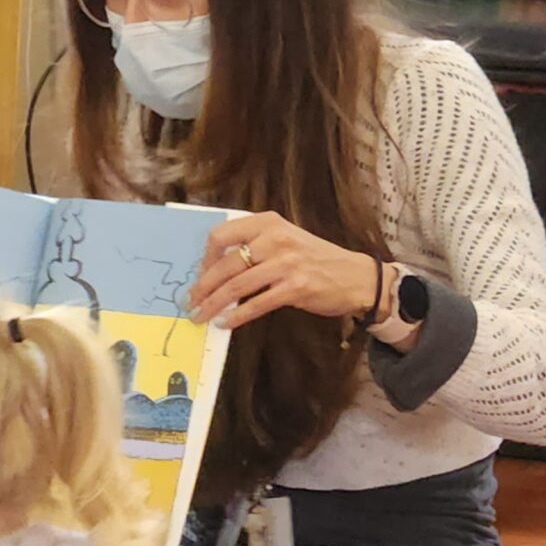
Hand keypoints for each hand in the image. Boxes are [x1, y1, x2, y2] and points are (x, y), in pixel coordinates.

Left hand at [187, 213, 383, 329]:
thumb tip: (214, 269)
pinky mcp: (295, 288)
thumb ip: (254, 246)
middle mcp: (275, 239)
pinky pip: (256, 304)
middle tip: (190, 302)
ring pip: (236, 285)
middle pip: (225, 264)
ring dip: (213, 304)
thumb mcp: (284, 239)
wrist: (355, 276)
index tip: (198, 275)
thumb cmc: (314, 259)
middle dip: (202, 287)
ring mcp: (286, 263)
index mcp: (268, 222)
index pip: (221, 234)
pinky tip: (225, 323)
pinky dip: (236, 316)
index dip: (204, 257)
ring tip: (200, 316)